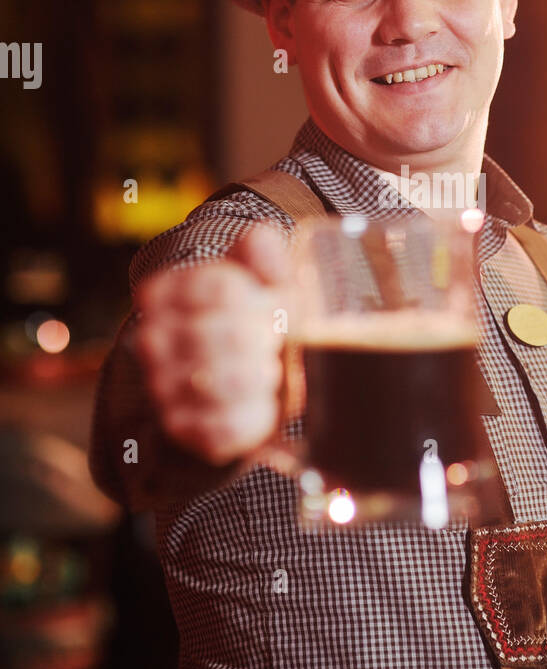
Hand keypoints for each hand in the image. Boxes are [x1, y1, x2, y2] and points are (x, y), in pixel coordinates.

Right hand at [134, 225, 295, 465]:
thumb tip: (260, 236)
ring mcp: (161, 388)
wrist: (217, 398)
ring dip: (263, 378)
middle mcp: (151, 339)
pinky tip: (259, 406)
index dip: (265, 301)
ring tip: (266, 374)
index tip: (270, 308)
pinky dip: (255, 417)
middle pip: (234, 334)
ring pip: (229, 381)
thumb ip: (263, 259)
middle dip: (268, 341)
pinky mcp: (179, 432)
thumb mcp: (257, 288)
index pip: (225, 288)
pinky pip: (228, 428)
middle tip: (272, 346)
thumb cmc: (243, 329)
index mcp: (165, 293)